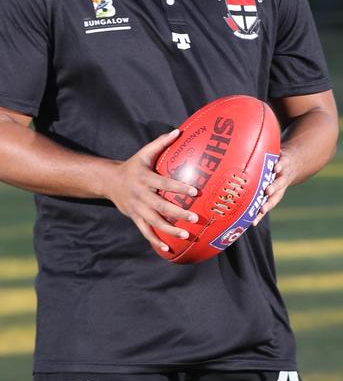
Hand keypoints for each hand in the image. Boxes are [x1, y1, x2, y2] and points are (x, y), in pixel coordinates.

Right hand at [103, 129, 199, 253]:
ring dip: (170, 230)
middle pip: (161, 206)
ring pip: (154, 222)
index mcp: (145, 178)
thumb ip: (161, 143)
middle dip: (178, 213)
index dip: (179, 187)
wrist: (108, 181)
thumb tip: (178, 131)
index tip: (195, 191)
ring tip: (187, 235)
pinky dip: (156, 241)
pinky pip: (145, 232)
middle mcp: (141, 195)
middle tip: (195, 217)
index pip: (164, 183)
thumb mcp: (144, 153)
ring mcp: (137, 208)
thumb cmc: (133, 166)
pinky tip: (168, 249)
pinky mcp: (135, 218)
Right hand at [254, 153, 291, 223]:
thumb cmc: (274, 178)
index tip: (256, 219)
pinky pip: (282, 165)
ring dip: (274, 187)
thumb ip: (255, 196)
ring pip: (279, 182)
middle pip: (274, 195)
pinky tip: (276, 168)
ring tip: (268, 190)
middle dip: (267, 202)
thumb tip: (236, 209)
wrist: (293, 165)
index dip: (262, 211)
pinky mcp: (284, 163)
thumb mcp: (267, 186)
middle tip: (263, 208)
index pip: (268, 204)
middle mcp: (279, 186)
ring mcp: (282, 176)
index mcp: (274, 194)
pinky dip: (279, 167)